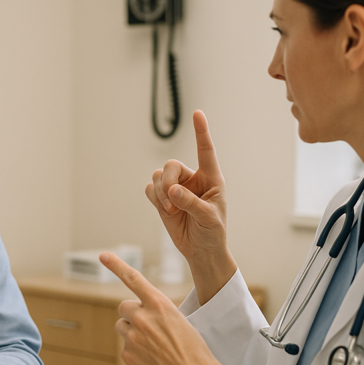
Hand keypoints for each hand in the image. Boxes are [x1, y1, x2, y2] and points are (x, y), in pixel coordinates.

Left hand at [100, 251, 229, 364]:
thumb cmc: (192, 347)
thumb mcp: (179, 319)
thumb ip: (156, 312)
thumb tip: (137, 314)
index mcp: (159, 304)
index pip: (133, 278)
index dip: (116, 265)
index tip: (103, 255)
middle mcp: (143, 317)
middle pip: (124, 307)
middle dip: (132, 314)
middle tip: (148, 327)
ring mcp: (133, 337)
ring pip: (122, 327)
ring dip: (132, 332)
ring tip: (153, 345)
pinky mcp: (127, 355)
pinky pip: (125, 347)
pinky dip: (135, 351)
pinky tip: (152, 359)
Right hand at [146, 110, 235, 301]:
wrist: (201, 250)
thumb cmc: (212, 232)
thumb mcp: (208, 218)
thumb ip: (191, 203)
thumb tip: (172, 191)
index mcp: (211, 178)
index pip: (205, 151)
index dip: (201, 132)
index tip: (197, 114)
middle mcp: (192, 179)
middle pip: (171, 165)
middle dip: (167, 181)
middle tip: (171, 199)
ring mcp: (176, 188)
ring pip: (158, 176)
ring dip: (160, 193)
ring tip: (171, 210)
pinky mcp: (163, 199)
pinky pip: (150, 189)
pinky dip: (154, 198)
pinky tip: (166, 211)